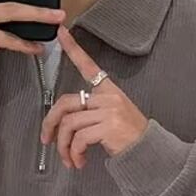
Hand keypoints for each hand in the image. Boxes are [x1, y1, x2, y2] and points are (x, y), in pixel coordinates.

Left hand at [40, 25, 148, 169]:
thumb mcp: (113, 117)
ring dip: (63, 146)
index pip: (88, 66)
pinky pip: (79, 139)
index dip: (73, 49)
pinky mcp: (107, 127)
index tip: (61, 33)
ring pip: (69, 124)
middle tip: (46, 139)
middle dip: (50, 123)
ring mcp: (107, 111)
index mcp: (108, 91)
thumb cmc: (129, 137)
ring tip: (68, 159)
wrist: (148, 151)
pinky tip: (79, 161)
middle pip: (65, 103)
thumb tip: (64, 125)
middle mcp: (107, 98)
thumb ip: (90, 113)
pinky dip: (74, 153)